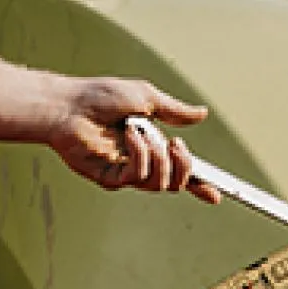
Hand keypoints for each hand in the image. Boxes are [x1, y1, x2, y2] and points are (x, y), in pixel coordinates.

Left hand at [50, 78, 218, 202]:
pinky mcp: (108, 177)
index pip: (179, 169)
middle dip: (184, 166)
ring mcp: (124, 171)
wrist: (70, 103)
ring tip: (143, 132)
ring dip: (158, 156)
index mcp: (151, 145)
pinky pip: (137, 176)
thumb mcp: (146, 97)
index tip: (217, 192)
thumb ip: (174, 110)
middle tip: (176, 145)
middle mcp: (140, 162)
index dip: (199, 183)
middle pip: (176, 183)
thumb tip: (201, 113)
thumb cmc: (100, 96)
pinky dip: (140, 154)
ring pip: (159, 183)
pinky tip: (130, 135)